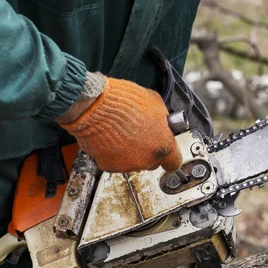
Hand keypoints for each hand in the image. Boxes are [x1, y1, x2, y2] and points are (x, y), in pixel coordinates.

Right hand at [59, 77, 182, 172]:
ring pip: (134, 163)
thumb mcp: (155, 103)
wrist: (94, 104)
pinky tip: (111, 138)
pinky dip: (113, 153)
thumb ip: (163, 120)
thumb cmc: (123, 101)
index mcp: (163, 146)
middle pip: (153, 162)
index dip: (169, 156)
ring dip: (131, 152)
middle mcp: (147, 160)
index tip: (166, 151)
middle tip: (140, 135)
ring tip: (122, 133)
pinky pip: (115, 162)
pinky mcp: (109, 166)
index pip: (174, 163)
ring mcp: (128, 165)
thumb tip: (164, 124)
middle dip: (148, 151)